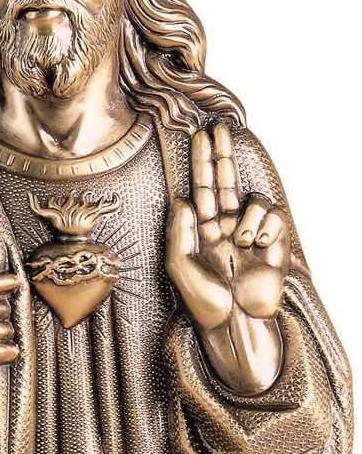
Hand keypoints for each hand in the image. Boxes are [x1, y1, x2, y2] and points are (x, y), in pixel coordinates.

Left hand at [166, 123, 289, 330]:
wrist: (234, 326)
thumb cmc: (203, 300)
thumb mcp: (179, 265)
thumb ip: (179, 230)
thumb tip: (182, 198)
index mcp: (203, 227)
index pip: (202, 186)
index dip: (201, 161)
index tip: (200, 135)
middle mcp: (226, 224)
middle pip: (226, 179)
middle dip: (222, 153)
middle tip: (219, 128)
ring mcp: (250, 232)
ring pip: (253, 199)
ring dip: (248, 216)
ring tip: (242, 241)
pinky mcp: (274, 242)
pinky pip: (274, 216)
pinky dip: (267, 226)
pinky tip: (259, 244)